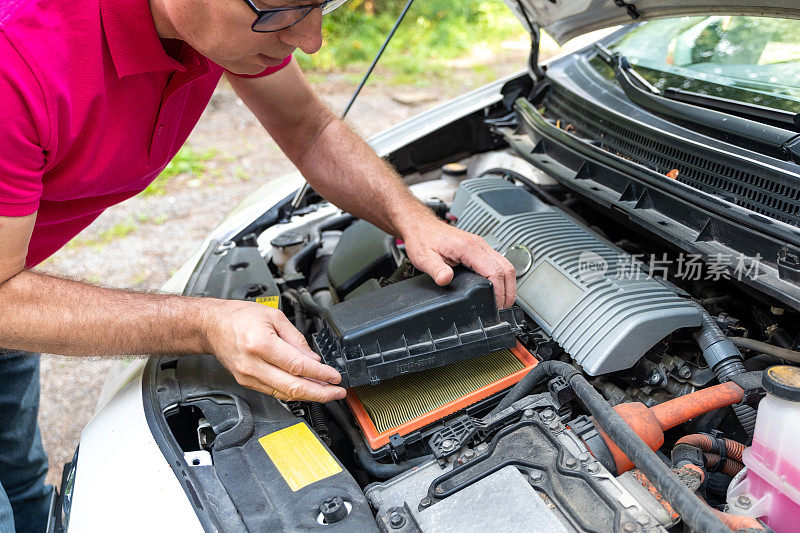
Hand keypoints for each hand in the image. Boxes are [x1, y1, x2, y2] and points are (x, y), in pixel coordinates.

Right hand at [205, 300, 345, 401]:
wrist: (212, 326)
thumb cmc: (239, 317)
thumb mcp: (274, 317)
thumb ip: (296, 339)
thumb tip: (313, 359)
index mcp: (261, 344)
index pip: (297, 366)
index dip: (320, 374)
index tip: (335, 377)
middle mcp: (253, 364)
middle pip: (292, 387)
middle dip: (320, 393)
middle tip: (337, 393)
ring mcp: (248, 376)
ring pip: (284, 394)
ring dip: (309, 395)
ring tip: (326, 392)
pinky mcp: (247, 382)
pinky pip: (274, 392)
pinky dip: (293, 392)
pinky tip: (306, 389)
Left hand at [401, 218, 516, 307]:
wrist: (421, 226)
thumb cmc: (423, 239)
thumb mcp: (424, 258)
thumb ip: (436, 270)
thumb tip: (446, 280)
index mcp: (468, 247)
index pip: (494, 271)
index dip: (498, 291)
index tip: (496, 304)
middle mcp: (479, 244)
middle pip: (506, 268)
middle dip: (509, 290)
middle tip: (504, 307)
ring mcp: (481, 245)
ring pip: (506, 264)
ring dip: (509, 283)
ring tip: (504, 300)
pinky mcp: (479, 248)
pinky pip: (498, 261)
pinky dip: (503, 276)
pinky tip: (498, 286)